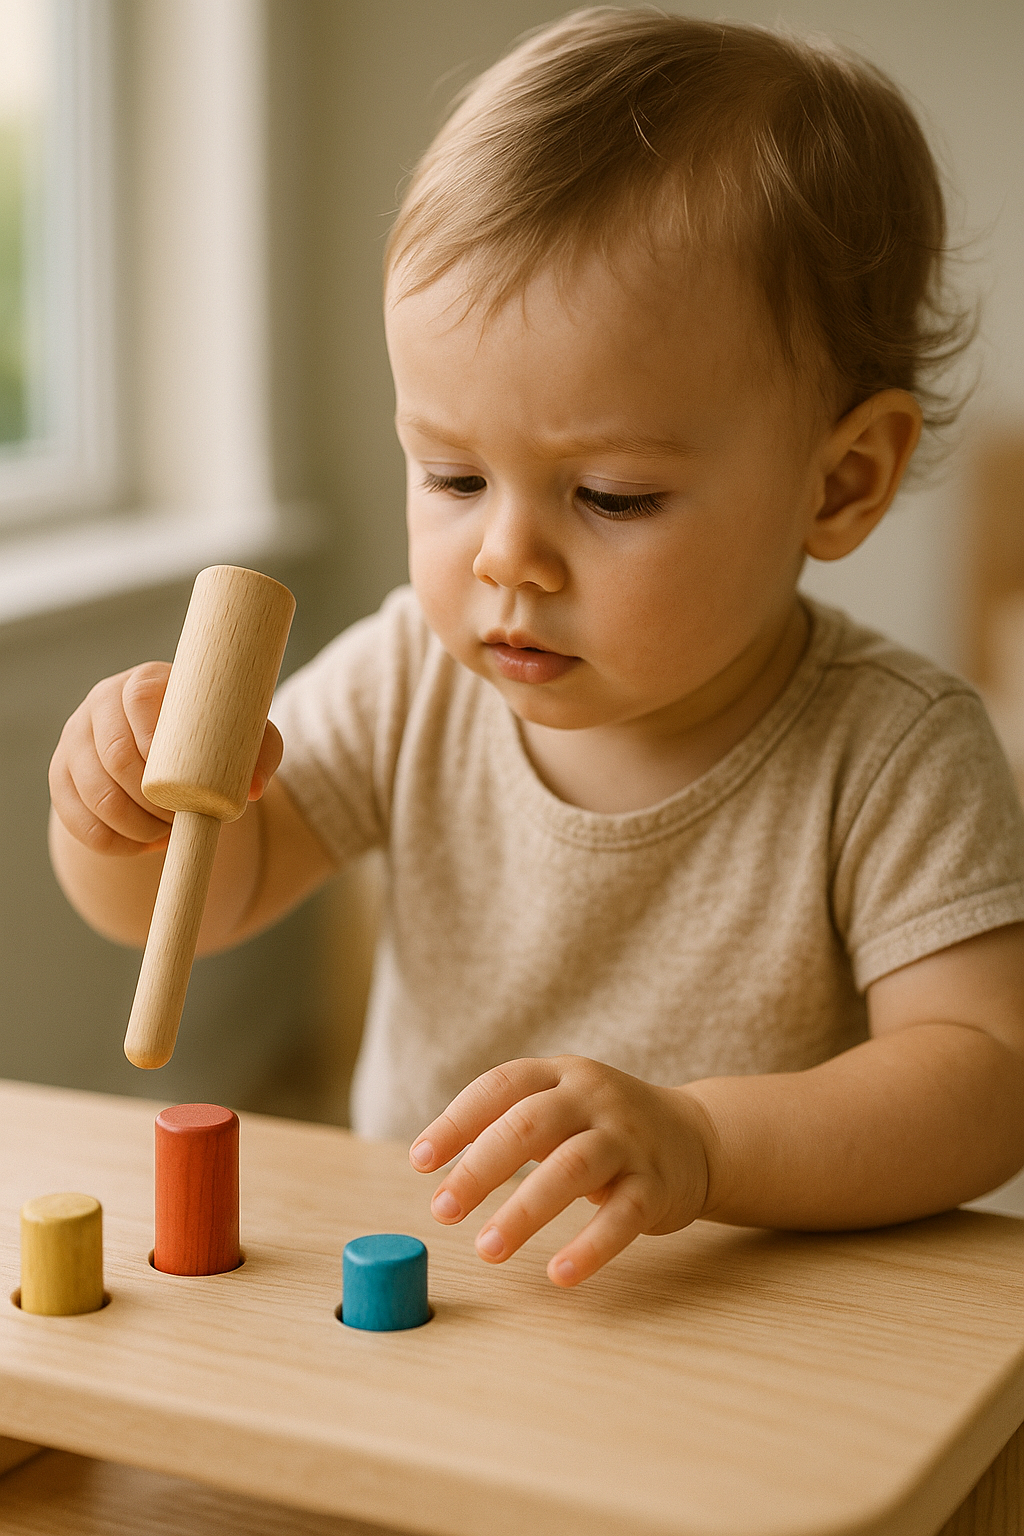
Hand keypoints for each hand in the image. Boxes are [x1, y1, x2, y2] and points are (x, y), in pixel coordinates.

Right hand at [49, 662, 282, 856]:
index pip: (139, 698)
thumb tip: (253, 789)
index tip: (181, 778)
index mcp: (145, 681)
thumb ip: (259, 754)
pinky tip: (142, 845)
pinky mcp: (61, 776)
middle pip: (114, 754)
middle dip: (150, 799)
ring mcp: (76, 739)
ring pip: (93, 793)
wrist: (164, 752)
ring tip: (167, 835)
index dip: (155, 739)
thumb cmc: (209, 737)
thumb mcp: (241, 738)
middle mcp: (102, 702)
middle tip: (181, 819)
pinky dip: (112, 842)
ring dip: (134, 826)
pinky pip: (77, 821)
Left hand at [410, 1056, 713, 1286]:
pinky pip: (621, 1216)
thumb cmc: (604, 1128)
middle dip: (480, 1169)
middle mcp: (593, 1099)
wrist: (696, 1137)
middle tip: (442, 1210)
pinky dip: (589, 1247)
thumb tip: (437, 1172)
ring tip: (487, 1249)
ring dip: (524, 1211)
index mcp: (561, 1076)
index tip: (421, 1161)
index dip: (457, 1121)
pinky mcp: (655, 1185)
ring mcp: (628, 1140)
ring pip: (571, 1169)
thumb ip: (507, 1127)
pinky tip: (559, 1274)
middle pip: (529, 1125)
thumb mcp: (560, 1107)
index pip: (500, 1086)